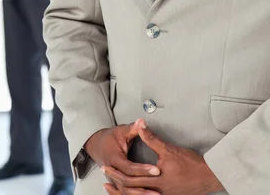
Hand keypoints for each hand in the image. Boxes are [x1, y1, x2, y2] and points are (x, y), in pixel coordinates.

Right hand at [84, 123, 159, 185]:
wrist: (96, 144)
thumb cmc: (109, 137)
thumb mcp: (121, 130)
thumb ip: (133, 128)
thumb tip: (142, 122)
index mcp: (113, 158)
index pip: (129, 167)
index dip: (143, 169)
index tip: (157, 170)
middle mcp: (112, 171)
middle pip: (127, 183)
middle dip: (144, 186)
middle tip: (159, 188)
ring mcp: (112, 178)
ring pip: (125, 192)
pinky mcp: (115, 182)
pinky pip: (124, 193)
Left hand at [103, 119, 222, 194]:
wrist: (209, 177)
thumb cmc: (191, 164)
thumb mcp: (169, 149)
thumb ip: (151, 139)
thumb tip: (140, 124)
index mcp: (156, 181)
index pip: (130, 179)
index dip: (116, 173)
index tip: (106, 167)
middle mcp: (157, 192)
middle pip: (132, 191)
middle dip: (117, 184)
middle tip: (104, 176)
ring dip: (124, 193)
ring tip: (112, 188)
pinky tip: (135, 191)